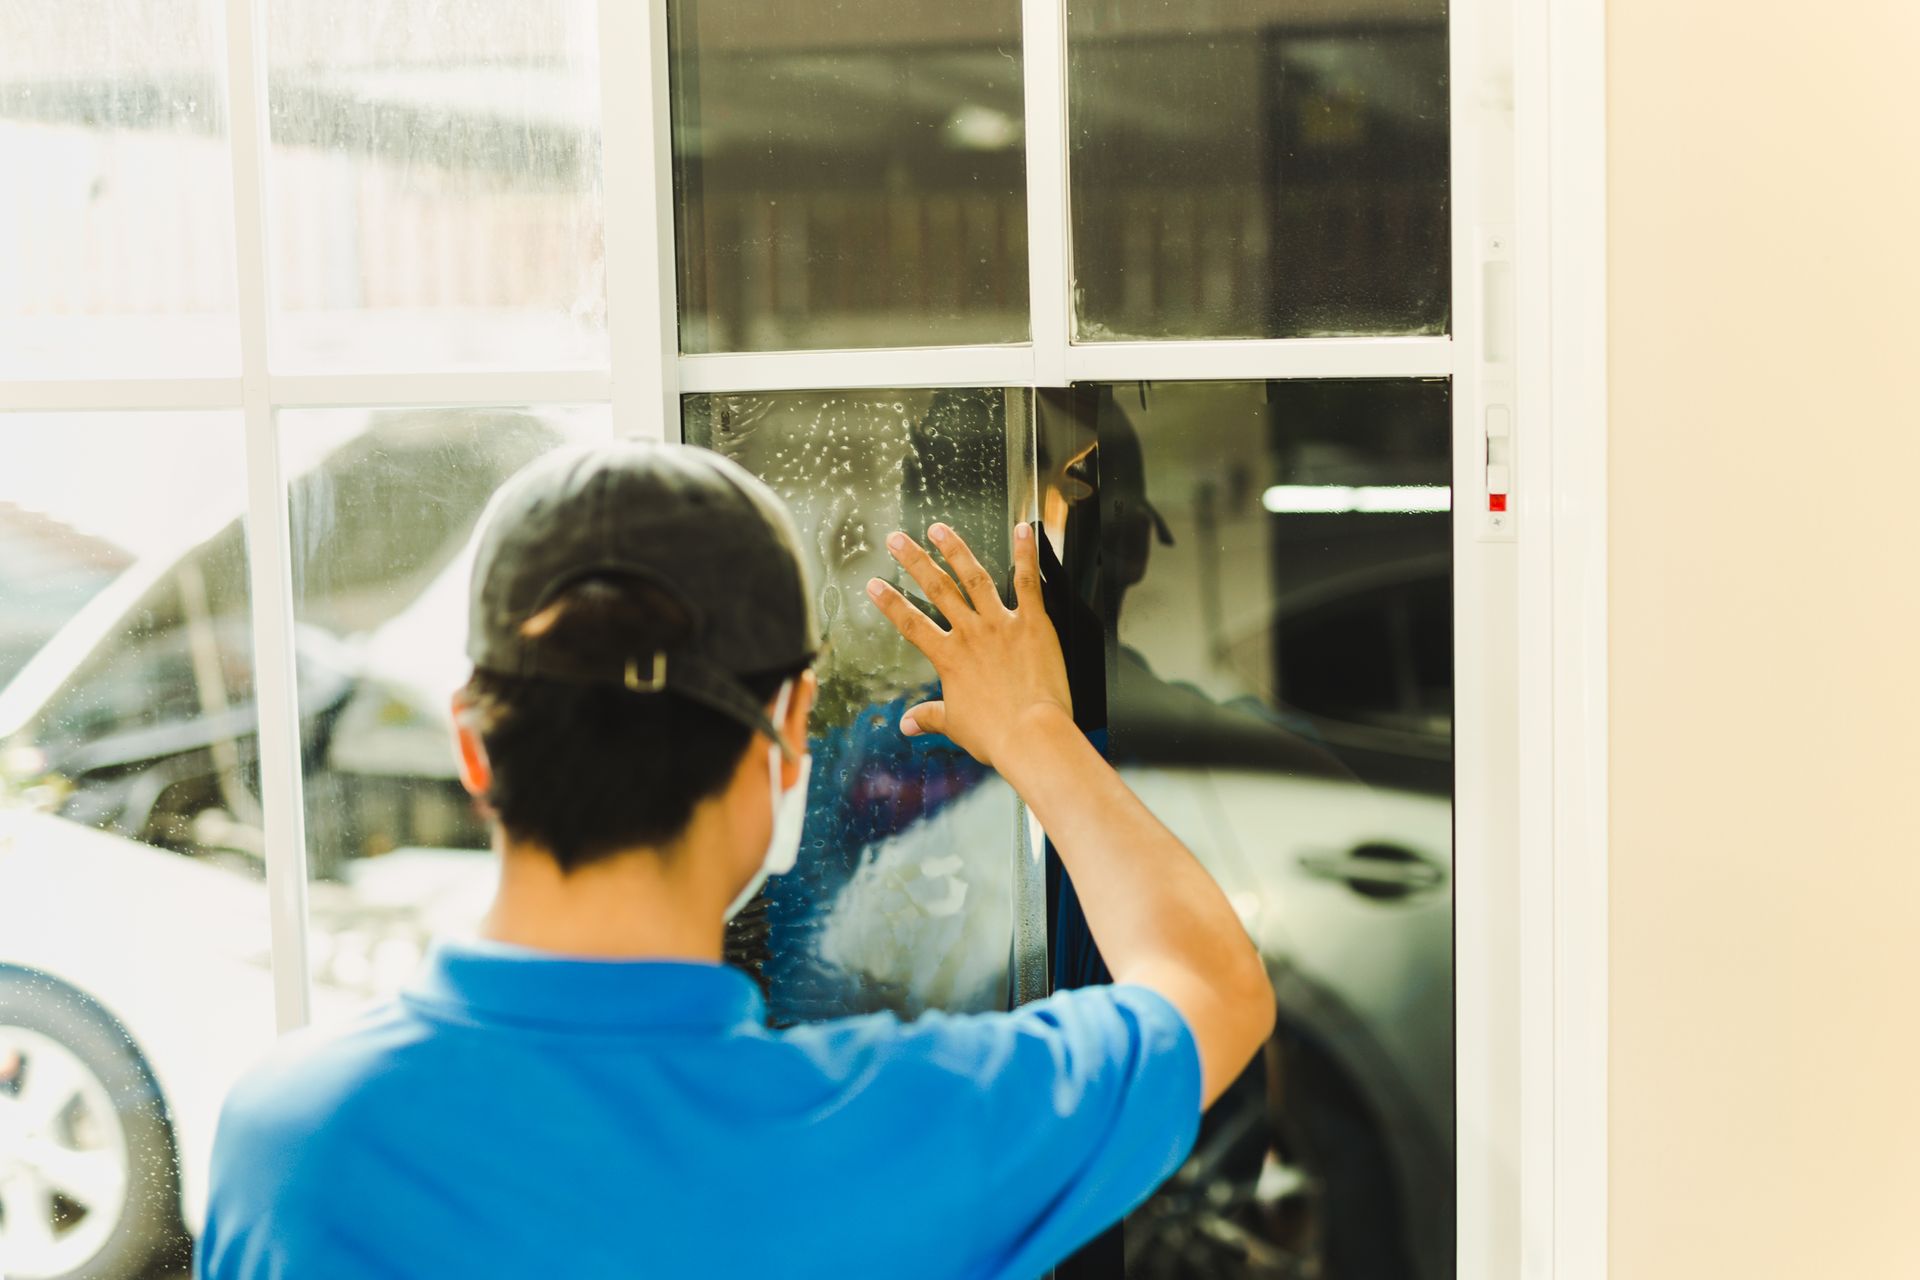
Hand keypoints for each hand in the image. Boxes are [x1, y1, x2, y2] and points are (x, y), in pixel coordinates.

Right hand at [865, 522, 1071, 769]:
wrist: (1031, 735)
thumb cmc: (996, 734)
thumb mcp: (956, 726)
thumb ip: (930, 717)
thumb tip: (907, 725)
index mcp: (949, 658)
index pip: (910, 624)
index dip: (889, 603)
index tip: (873, 584)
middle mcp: (971, 634)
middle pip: (936, 589)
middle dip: (914, 561)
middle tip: (896, 539)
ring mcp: (1001, 624)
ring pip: (974, 577)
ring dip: (955, 550)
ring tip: (939, 529)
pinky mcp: (1033, 623)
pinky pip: (1028, 582)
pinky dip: (1026, 554)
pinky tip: (1023, 529)